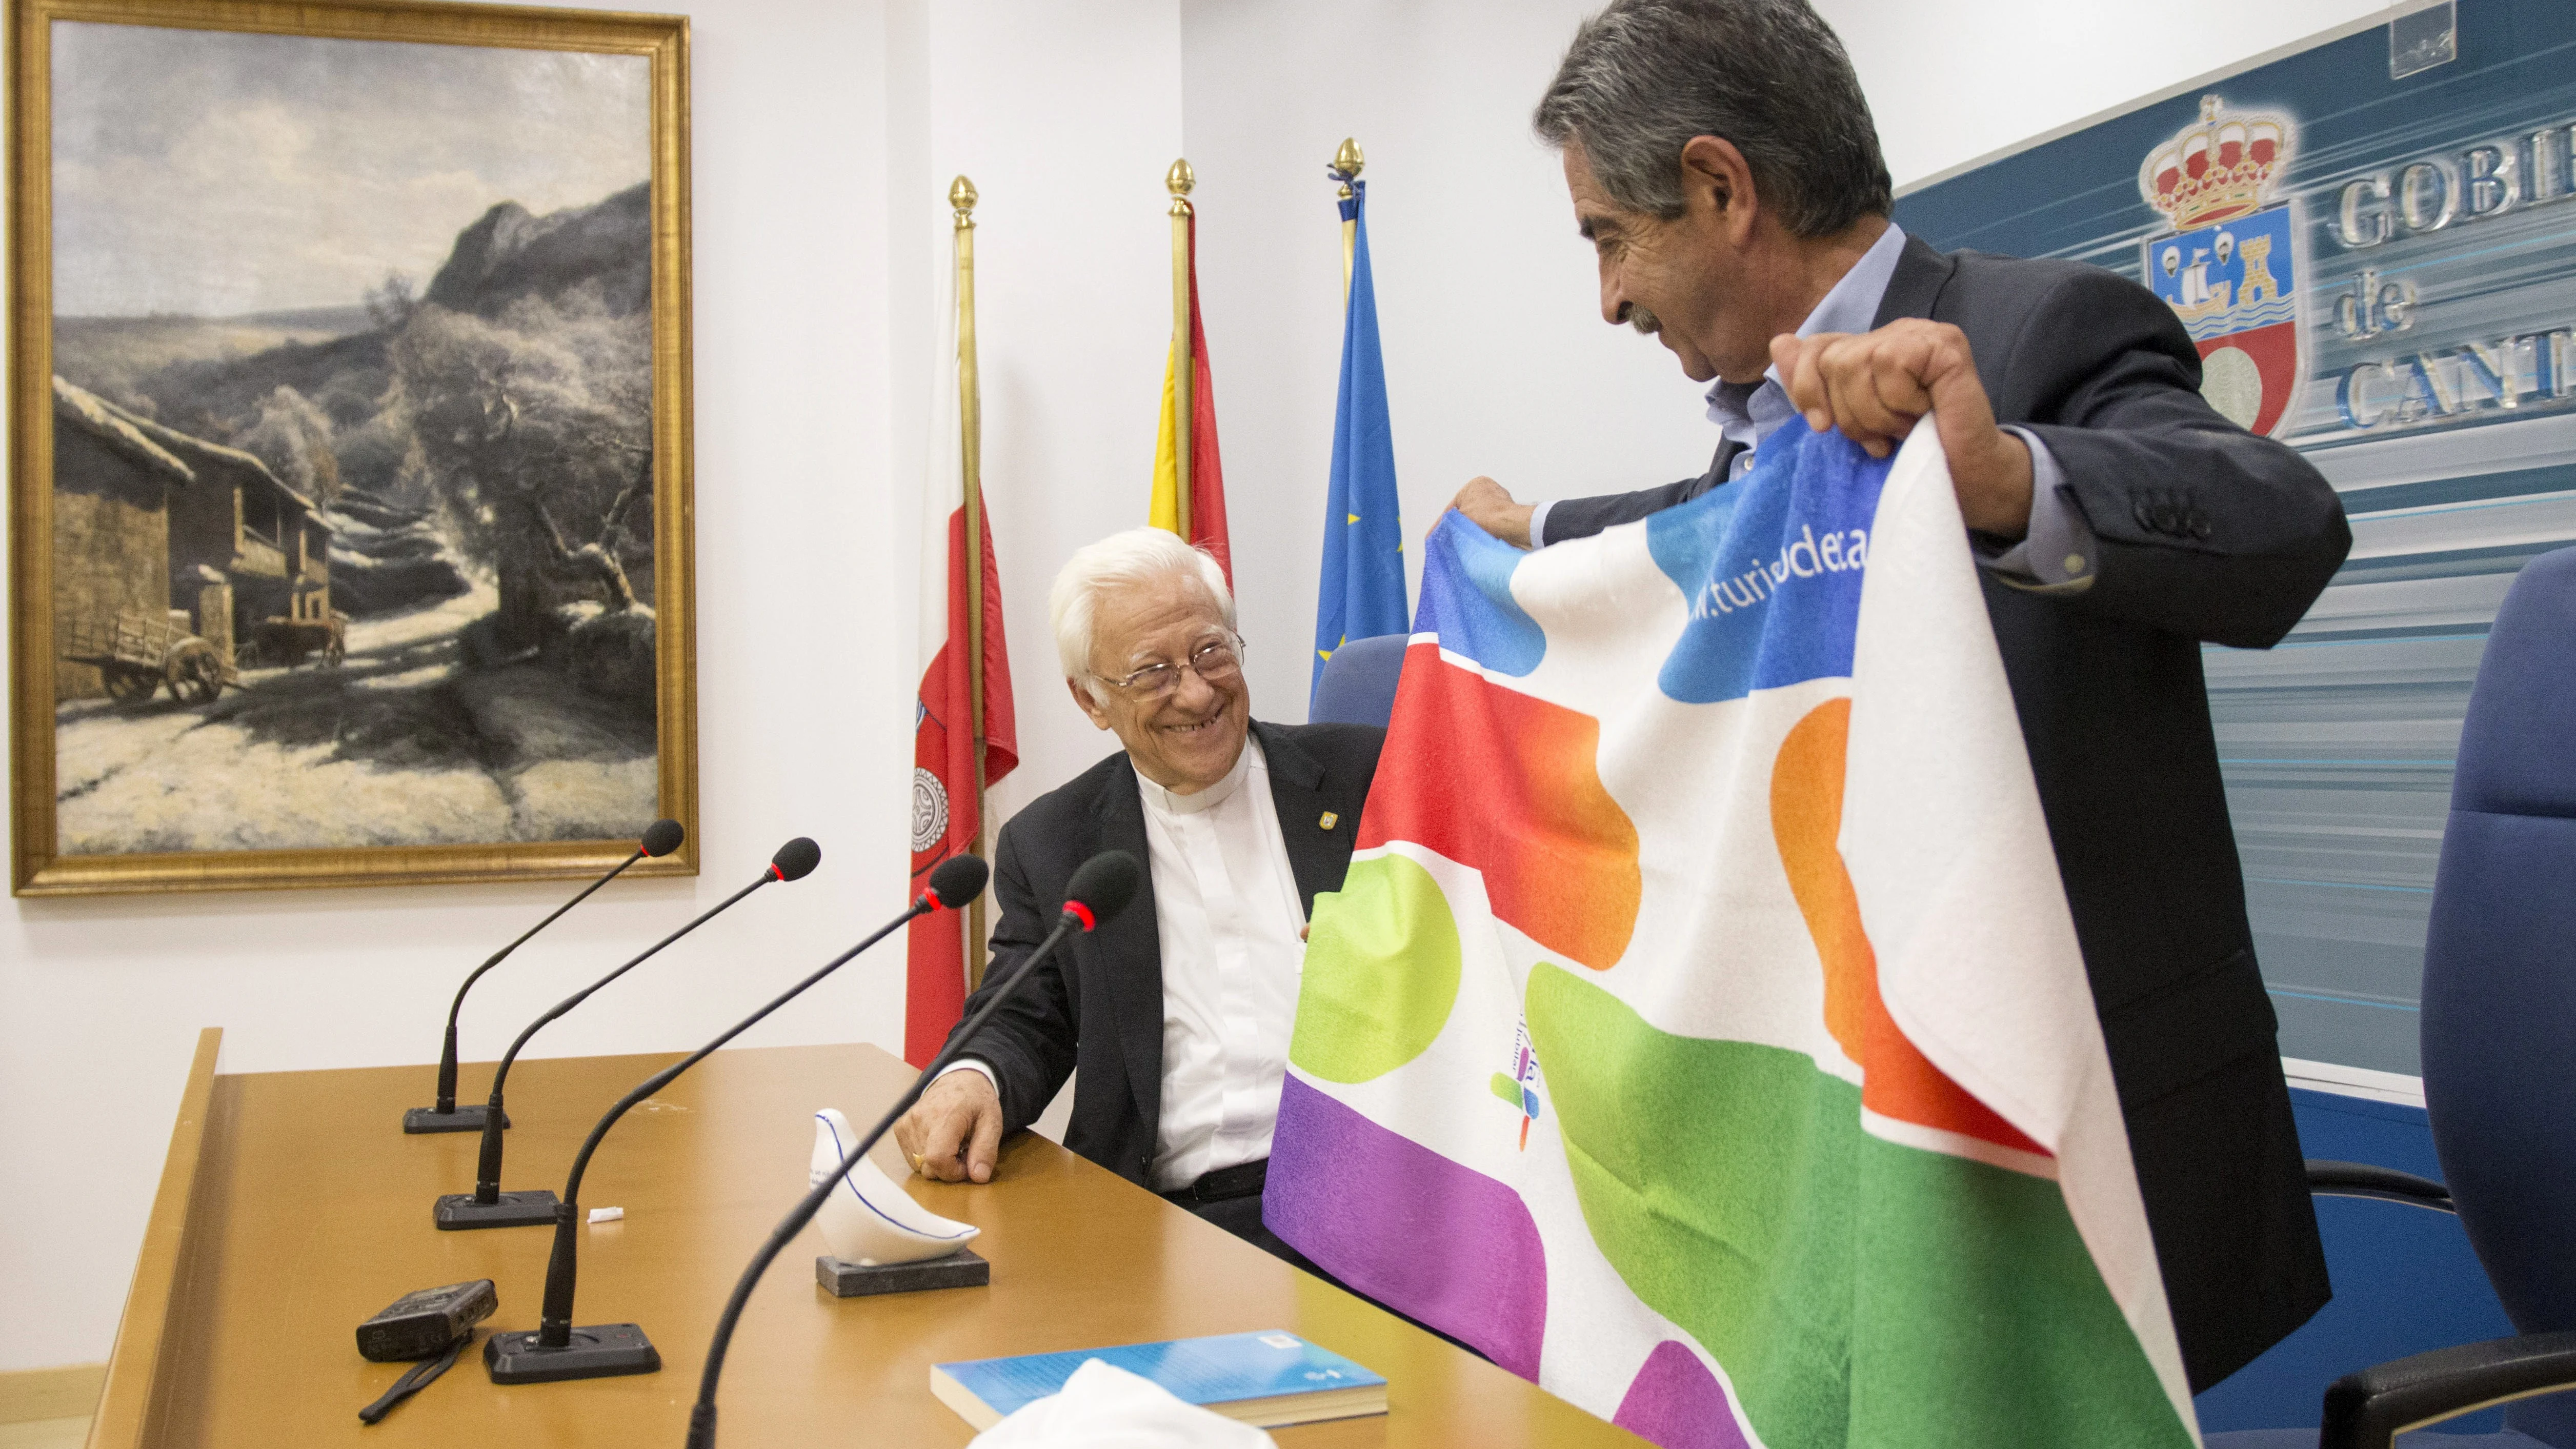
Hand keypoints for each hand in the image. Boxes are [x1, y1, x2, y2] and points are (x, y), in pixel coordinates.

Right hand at [892, 1069, 1004, 1183]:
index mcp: (944, 1116)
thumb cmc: (977, 1101)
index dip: (954, 1171)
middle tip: (962, 1151)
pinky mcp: (900, 1127)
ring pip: (919, 1166)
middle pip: (928, 1167)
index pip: (937, 1159)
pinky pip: (911, 1158)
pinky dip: (926, 1157)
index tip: (968, 1162)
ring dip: (937, 1162)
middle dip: (948, 1168)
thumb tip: (978, 1177)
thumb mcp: (992, 1123)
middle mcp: (920, 1119)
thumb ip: (986, 1150)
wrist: (959, 1079)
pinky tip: (938, 1142)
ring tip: (951, 1144)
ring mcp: (907, 1123)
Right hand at [1446, 477, 1535, 549]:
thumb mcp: (1459, 518)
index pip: (1453, 506)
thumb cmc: (1486, 518)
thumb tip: (1441, 530)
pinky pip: (1491, 525)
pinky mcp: (1509, 515)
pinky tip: (1479, 540)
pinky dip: (1485, 532)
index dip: (1442, 523)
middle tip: (1450, 539)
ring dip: (1472, 529)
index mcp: (1476, 484)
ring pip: (1479, 519)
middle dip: (1459, 525)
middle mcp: (1490, 489)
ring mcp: (1501, 502)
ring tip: (1466, 541)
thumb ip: (1448, 522)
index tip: (1434, 534)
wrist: (1511, 527)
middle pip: (1467, 512)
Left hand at [1770, 321, 2033, 536]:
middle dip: (1850, 413)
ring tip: (1904, 428)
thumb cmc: (1912, 455)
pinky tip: (1925, 413)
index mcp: (1872, 348)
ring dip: (1878, 413)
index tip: (1820, 427)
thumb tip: (1779, 343)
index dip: (1806, 388)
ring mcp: (1922, 334)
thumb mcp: (1851, 421)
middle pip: (1833, 360)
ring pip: (1858, 363)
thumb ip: (1815, 384)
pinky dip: (1901, 402)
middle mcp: (1896, 333)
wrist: (1966, 480)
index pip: (1815, 349)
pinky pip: (1891, 364)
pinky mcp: (1945, 344)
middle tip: (1882, 435)